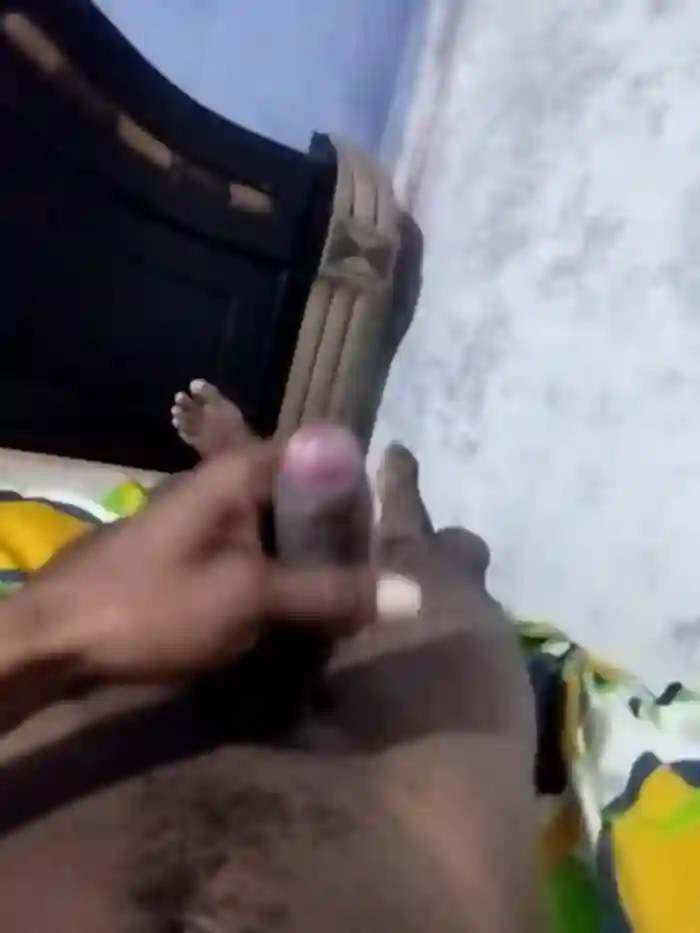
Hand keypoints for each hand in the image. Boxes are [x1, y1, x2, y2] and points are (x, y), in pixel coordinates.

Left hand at [16, 441, 378, 685]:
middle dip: (339, 531)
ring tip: (344, 599)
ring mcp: (205, 518)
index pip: (320, 448)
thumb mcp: (253, 598)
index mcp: (241, 471)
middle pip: (303, 489)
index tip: (385, 531)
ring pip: (278, 525)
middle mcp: (225, 482)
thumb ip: (332, 591)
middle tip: (371, 576)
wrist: (55, 639)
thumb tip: (416, 595)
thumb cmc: (154, 604)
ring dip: (310, 559)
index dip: (359, 484)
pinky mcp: (192, 553)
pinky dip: (279, 574)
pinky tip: (295, 611)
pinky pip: (252, 551)